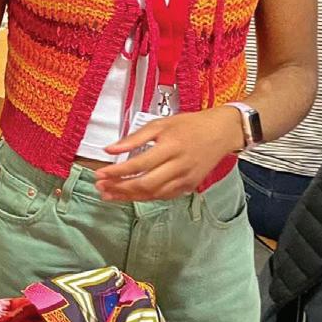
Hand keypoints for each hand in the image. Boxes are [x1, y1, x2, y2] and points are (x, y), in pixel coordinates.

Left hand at [94, 106, 245, 200]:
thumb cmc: (190, 125)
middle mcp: (179, 166)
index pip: (138, 165)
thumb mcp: (160, 124)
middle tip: (101, 188)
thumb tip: (110, 149)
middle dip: (119, 189)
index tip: (100, 174)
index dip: (116, 172)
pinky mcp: (189, 186)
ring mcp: (185, 179)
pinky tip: (131, 195)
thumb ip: (134, 138)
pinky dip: (146, 197)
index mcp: (170, 147)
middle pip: (144, 184)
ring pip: (153, 194)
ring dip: (129, 197)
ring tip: (110, 195)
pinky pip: (164, 196)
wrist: (221, 133)